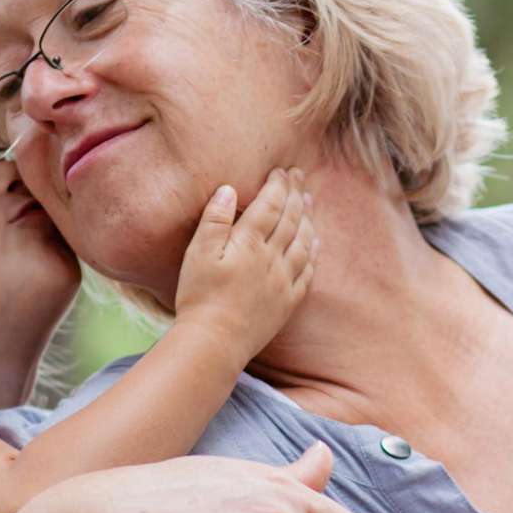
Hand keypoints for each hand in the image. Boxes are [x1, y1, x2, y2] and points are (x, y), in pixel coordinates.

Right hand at [173, 168, 317, 361]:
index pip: (270, 205)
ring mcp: (283, 281)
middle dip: (296, 193)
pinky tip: (315, 243)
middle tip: (300, 175)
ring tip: (310, 200)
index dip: (278, 185)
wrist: (214, 341)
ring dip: (308, 218)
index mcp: (249, 242)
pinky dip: (313, 252)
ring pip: (303, 241)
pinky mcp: (287, 302)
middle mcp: (272, 258)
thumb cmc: (198, 296)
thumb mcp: (197, 253)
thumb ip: (214, 219)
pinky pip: (308, 272)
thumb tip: (229, 189)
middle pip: (290, 218)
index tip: (281, 170)